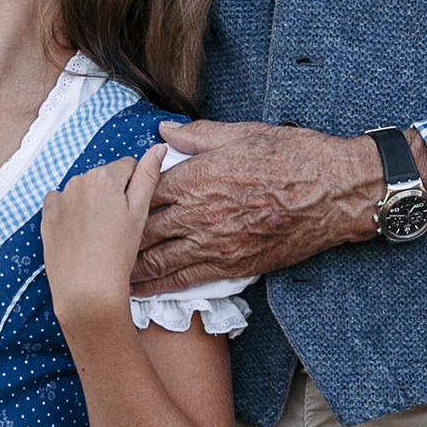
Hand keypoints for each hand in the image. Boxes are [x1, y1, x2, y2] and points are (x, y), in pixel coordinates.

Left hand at [42, 143, 170, 332]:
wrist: (86, 289)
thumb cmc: (116, 255)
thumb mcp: (139, 213)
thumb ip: (148, 175)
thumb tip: (157, 148)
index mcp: (104, 176)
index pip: (128, 166)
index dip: (135, 188)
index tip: (132, 211)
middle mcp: (78, 181)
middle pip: (104, 178)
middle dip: (112, 194)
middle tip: (117, 226)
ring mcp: (60, 198)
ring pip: (84, 191)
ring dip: (92, 204)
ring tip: (99, 234)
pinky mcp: (47, 216)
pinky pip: (62, 204)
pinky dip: (71, 213)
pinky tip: (80, 234)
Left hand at [130, 119, 426, 288]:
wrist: (339, 192)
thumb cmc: (296, 155)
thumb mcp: (244, 133)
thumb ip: (198, 136)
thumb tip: (163, 133)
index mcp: (200, 176)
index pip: (146, 190)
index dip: (122, 200)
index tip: (102, 206)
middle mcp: (202, 213)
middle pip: (144, 230)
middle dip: (115, 241)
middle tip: (88, 249)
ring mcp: (218, 242)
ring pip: (160, 261)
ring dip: (129, 270)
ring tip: (102, 277)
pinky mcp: (236, 264)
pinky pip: (190, 279)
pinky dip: (162, 287)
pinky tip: (142, 293)